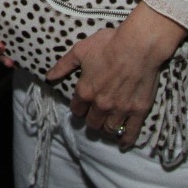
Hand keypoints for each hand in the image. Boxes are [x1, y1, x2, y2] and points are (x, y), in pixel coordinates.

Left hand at [46, 3, 187, 148]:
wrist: (138, 45)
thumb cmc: (108, 44)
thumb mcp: (80, 51)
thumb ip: (63, 66)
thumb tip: (48, 77)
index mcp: (85, 91)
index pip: (76, 110)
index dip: (78, 108)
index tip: (82, 106)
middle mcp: (101, 104)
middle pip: (92, 123)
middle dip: (91, 119)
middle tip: (95, 115)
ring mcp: (120, 109)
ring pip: (108, 129)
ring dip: (105, 128)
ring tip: (107, 124)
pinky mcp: (138, 111)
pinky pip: (131, 132)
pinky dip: (126, 140)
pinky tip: (123, 143)